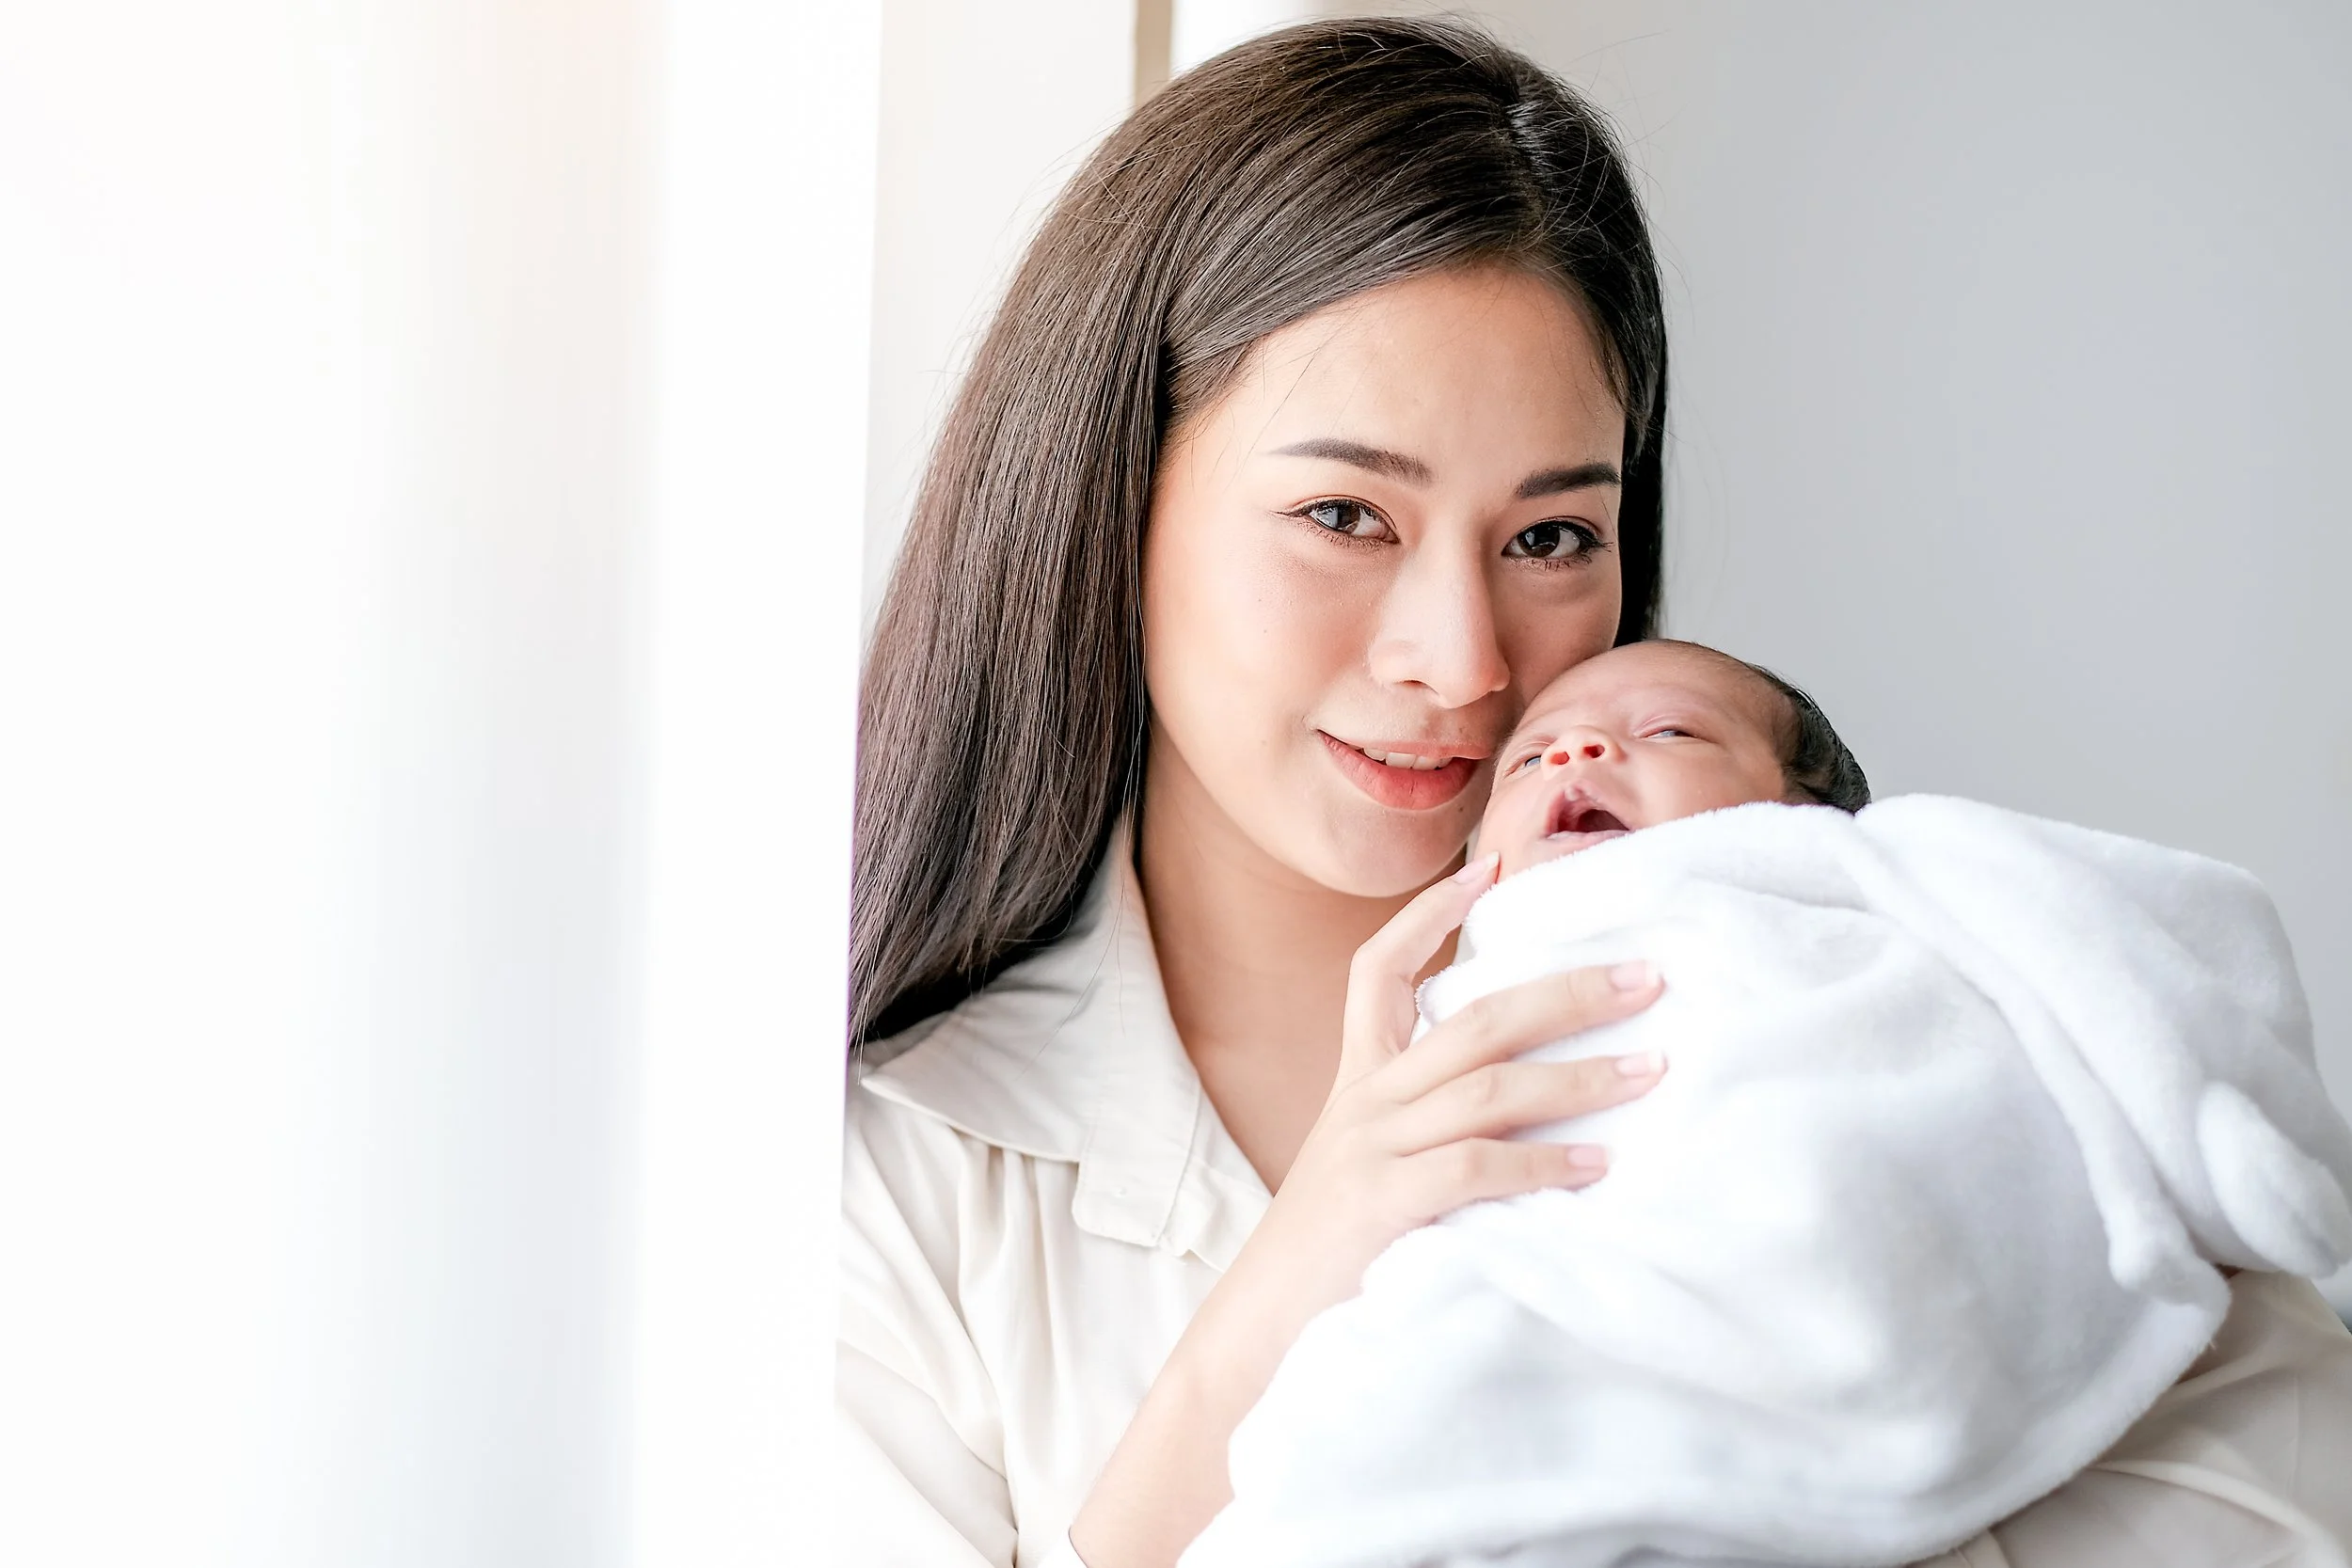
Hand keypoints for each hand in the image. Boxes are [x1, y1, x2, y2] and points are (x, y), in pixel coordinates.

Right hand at [1254, 850, 1667, 1316]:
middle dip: (1565, 991)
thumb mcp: (1369, 1167)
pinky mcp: (1386, 1206)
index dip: (1427, 914)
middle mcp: (1364, 1103)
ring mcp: (1373, 1151)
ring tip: (1652, 1070)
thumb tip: (1530, 1097)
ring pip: (1488, 1087)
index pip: (1376, 972)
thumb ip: (1427, 1126)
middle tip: (1646, 977)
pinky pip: (1477, 1166)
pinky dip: (1543, 1161)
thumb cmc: (1335, 1253)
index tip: (1490, 867)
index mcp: (1358, 1084)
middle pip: (1472, 1020)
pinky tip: (1597, 1166)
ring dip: (1580, 1076)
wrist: (1263, 1332)